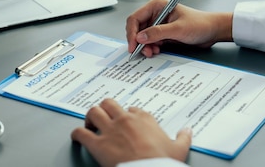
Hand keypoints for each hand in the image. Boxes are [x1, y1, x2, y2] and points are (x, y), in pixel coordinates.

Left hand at [71, 99, 191, 166]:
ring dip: (89, 117)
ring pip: (93, 112)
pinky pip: (80, 133)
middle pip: (110, 103)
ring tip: (90, 123)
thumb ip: (183, 137)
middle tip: (104, 117)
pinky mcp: (97, 144)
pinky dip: (76, 134)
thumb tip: (188, 131)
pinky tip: (77, 137)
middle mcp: (125, 120)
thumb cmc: (162, 162)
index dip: (128, 115)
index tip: (127, 120)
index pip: (133, 109)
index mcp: (144, 119)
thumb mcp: (179, 148)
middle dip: (106, 109)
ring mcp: (110, 130)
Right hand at [126, 0, 233, 57]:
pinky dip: (151, 48)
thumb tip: (140, 37)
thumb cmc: (200, 23)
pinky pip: (151, 42)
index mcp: (157, 6)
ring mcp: (158, 24)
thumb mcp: (178, 29)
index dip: (132, 33)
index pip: (135, 18)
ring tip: (152, 52)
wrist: (212, 31)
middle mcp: (155, 14)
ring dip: (145, 46)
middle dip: (139, 42)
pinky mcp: (163, 34)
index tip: (134, 45)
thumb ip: (158, 33)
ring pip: (143, 37)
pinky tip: (156, 51)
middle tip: (143, 52)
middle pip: (137, 29)